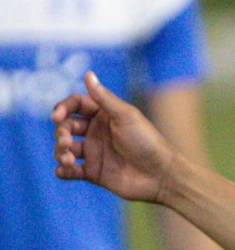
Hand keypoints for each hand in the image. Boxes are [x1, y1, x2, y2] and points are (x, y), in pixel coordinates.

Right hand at [53, 71, 176, 201]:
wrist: (161, 175)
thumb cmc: (147, 142)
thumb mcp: (126, 116)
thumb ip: (104, 98)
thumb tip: (88, 74)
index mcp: (104, 115)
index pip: (75, 105)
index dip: (63, 108)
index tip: (57, 116)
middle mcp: (97, 132)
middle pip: (66, 127)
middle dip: (61, 133)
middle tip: (66, 142)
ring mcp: (94, 153)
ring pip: (64, 149)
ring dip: (60, 152)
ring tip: (68, 159)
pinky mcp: (93, 173)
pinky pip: (69, 171)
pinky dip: (62, 171)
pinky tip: (64, 170)